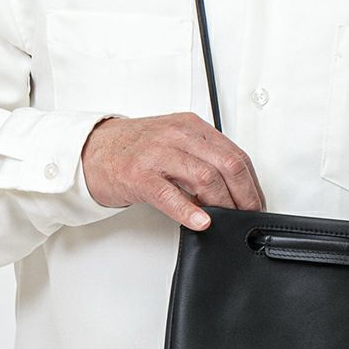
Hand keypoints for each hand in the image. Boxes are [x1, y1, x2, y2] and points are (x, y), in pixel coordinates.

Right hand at [81, 112, 265, 228]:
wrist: (92, 150)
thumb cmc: (136, 150)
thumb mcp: (177, 144)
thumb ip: (204, 159)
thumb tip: (235, 189)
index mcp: (192, 127)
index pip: (235, 154)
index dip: (251, 183)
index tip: (256, 202)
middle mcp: (178, 135)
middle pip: (227, 165)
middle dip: (244, 195)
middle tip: (248, 214)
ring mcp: (158, 154)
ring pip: (205, 177)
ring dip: (223, 203)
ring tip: (228, 218)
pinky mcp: (139, 175)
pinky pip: (169, 194)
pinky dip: (189, 210)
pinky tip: (201, 221)